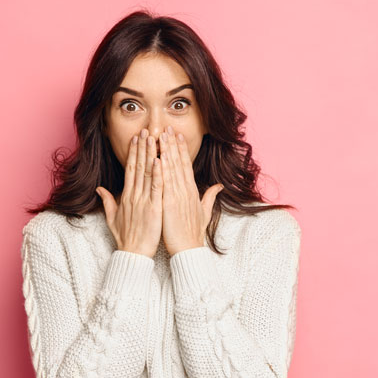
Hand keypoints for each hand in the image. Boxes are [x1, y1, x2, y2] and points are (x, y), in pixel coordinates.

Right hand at [96, 128, 162, 258]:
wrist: (133, 254)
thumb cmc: (126, 238)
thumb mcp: (112, 217)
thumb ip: (108, 201)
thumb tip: (100, 189)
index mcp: (126, 196)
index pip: (130, 169)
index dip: (134, 153)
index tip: (137, 139)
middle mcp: (134, 195)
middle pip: (138, 166)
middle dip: (142, 147)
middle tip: (146, 130)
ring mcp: (143, 201)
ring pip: (147, 173)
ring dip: (150, 154)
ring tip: (153, 138)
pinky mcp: (153, 208)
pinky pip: (156, 187)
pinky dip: (158, 173)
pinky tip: (160, 160)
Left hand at [158, 125, 223, 255]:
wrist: (188, 249)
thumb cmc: (192, 233)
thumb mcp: (204, 212)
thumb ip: (210, 197)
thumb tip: (219, 186)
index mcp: (192, 191)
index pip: (186, 165)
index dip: (181, 149)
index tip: (177, 135)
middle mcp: (186, 190)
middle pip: (179, 162)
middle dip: (173, 144)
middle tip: (167, 127)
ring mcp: (178, 195)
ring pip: (171, 168)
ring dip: (166, 150)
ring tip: (161, 135)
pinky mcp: (170, 203)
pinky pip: (165, 182)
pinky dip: (162, 169)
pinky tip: (158, 156)